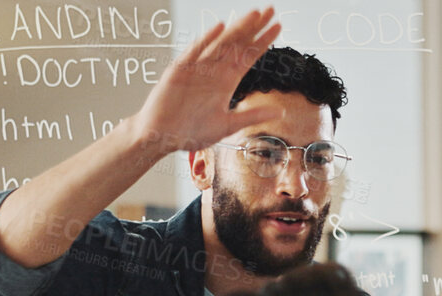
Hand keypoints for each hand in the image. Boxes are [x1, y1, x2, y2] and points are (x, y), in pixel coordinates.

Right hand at [126, 8, 282, 154]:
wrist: (162, 136)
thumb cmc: (191, 131)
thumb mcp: (227, 125)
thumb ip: (252, 116)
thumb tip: (280, 112)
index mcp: (225, 81)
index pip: (248, 56)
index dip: (263, 42)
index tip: (278, 26)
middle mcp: (214, 71)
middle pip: (237, 44)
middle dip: (254, 27)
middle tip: (271, 10)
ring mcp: (197, 68)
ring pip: (220, 44)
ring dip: (237, 29)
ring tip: (254, 15)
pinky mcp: (179, 71)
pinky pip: (194, 52)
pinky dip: (206, 40)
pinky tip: (219, 27)